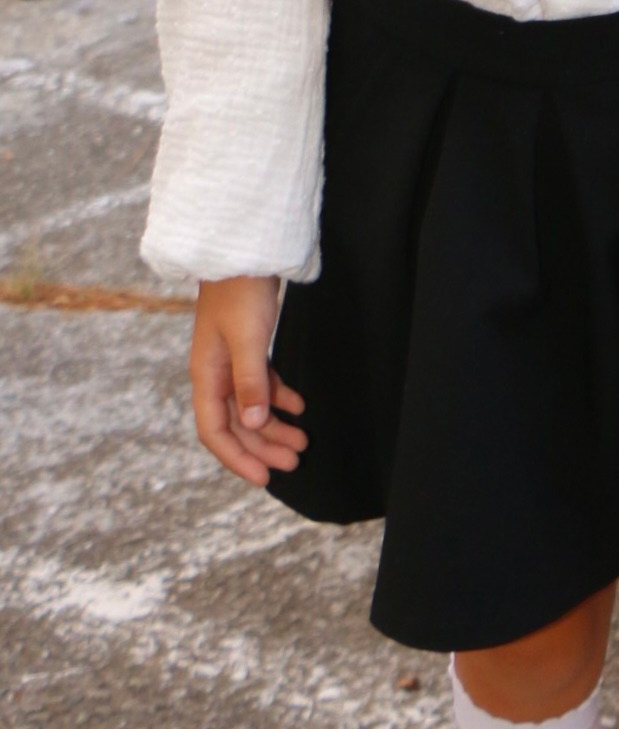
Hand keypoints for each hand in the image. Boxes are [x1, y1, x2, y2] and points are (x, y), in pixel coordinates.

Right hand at [189, 276, 305, 485]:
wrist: (243, 249)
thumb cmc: (241, 291)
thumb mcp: (248, 339)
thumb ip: (250, 382)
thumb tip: (251, 424)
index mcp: (206, 376)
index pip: (215, 432)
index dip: (237, 458)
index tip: (264, 478)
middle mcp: (215, 373)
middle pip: (236, 425)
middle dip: (263, 447)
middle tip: (295, 461)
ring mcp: (231, 360)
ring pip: (250, 407)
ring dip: (274, 426)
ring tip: (302, 441)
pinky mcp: (249, 347)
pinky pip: (262, 384)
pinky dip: (280, 397)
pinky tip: (300, 406)